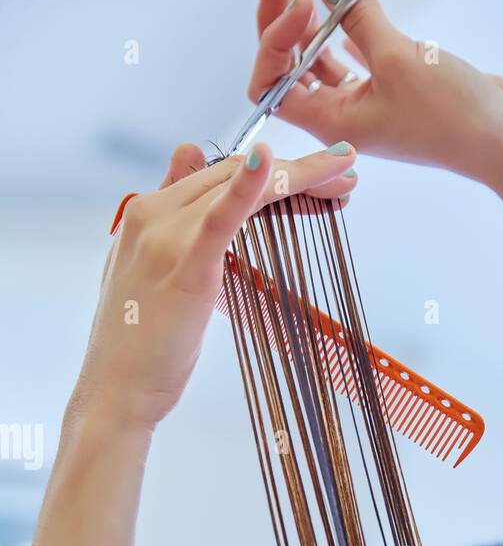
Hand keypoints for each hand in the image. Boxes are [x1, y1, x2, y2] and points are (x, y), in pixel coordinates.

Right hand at [72, 139, 357, 432]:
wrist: (114, 391)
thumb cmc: (136, 343)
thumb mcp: (150, 268)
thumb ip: (172, 216)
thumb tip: (187, 154)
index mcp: (145, 212)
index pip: (217, 172)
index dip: (269, 166)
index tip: (316, 172)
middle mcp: (152, 213)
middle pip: (233, 171)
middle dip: (296, 167)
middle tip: (345, 169)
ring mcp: (165, 236)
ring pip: (238, 186)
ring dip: (299, 174)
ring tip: (344, 174)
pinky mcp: (185, 266)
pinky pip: (222, 217)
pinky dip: (248, 187)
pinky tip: (272, 165)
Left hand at [248, 0, 502, 185]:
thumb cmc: (453, 116)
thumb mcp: (398, 58)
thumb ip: (359, 19)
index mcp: (333, 123)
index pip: (274, 84)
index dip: (274, 40)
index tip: (300, 3)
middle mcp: (344, 118)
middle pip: (292, 70)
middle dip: (282, 24)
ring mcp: (369, 105)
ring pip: (322, 64)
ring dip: (311, 25)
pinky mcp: (394, 92)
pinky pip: (356, 61)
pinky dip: (346, 34)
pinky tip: (345, 9)